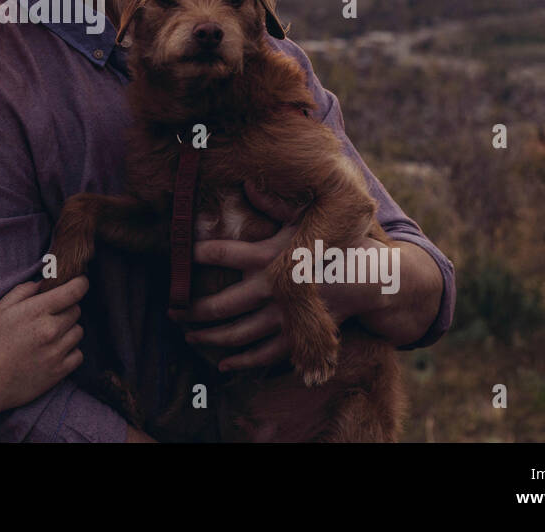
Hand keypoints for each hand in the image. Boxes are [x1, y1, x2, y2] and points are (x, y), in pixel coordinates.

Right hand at [0, 276, 87, 415]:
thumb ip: (22, 291)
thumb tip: (42, 284)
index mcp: (36, 311)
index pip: (74, 291)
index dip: (80, 283)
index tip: (80, 282)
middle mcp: (51, 330)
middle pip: (76, 310)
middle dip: (66, 308)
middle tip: (48, 315)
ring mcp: (57, 352)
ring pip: (78, 332)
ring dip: (68, 330)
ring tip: (48, 336)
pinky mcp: (59, 372)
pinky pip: (78, 355)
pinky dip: (70, 352)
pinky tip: (53, 352)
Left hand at [167, 183, 374, 372]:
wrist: (373, 279)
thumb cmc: (336, 244)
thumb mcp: (308, 220)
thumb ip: (276, 204)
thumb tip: (248, 182)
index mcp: (272, 256)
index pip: (222, 253)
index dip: (196, 253)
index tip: (179, 254)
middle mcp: (273, 289)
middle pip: (221, 305)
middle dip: (191, 309)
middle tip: (170, 310)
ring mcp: (285, 319)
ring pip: (237, 334)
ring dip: (209, 337)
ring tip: (188, 335)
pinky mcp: (297, 339)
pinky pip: (263, 356)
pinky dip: (241, 362)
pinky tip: (222, 363)